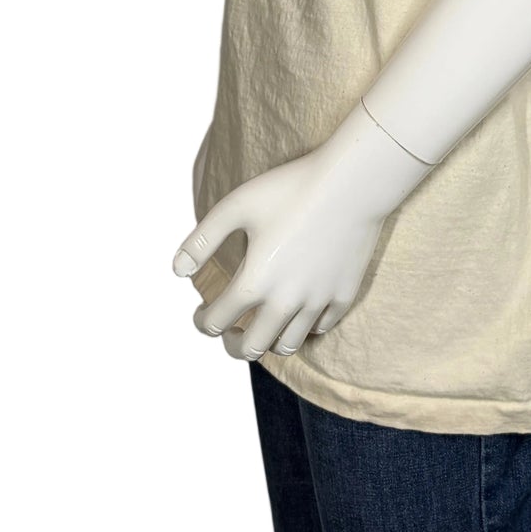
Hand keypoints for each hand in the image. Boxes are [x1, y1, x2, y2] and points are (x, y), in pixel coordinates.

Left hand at [172, 104, 431, 361]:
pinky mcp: (344, 296)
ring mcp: (318, 302)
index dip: (202, 321)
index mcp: (254, 282)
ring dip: (268, 340)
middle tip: (228, 332)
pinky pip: (321, 328)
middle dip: (232, 345)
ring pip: (288, 345)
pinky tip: (297, 310)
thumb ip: (202, 240)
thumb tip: (177, 271)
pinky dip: (305, 327)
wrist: (352, 182)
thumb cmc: (291, 188)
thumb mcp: (237, 206)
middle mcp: (286, 302)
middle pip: (251, 349)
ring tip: (262, 323)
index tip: (201, 313)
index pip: (216, 323)